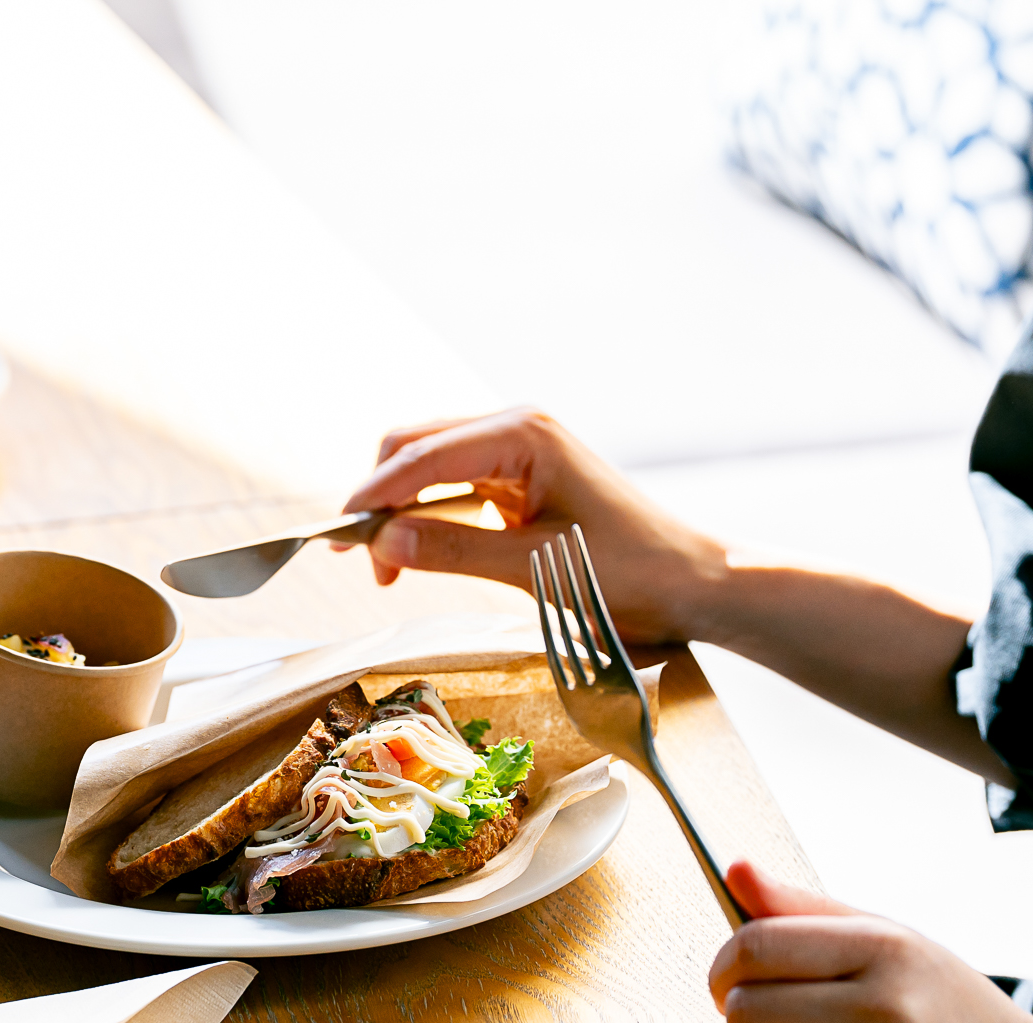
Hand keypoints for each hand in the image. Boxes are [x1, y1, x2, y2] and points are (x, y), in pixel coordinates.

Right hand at [337, 407, 726, 642]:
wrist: (695, 582)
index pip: (422, 457)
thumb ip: (451, 550)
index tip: (336, 535)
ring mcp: (518, 449)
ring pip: (427, 464)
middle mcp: (516, 429)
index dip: (372, 495)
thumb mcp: (533, 567)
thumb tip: (381, 543)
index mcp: (522, 436)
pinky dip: (425, 513)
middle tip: (357, 557)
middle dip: (379, 497)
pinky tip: (416, 550)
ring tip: (384, 566)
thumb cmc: (631, 573)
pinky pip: (453, 484)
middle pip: (414, 448)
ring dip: (399, 508)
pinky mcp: (520, 476)